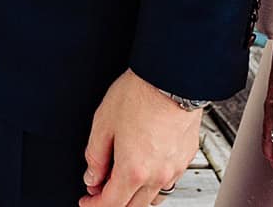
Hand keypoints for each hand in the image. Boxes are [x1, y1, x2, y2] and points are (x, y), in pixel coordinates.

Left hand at [82, 69, 203, 206]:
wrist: (171, 78)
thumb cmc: (140, 94)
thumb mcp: (103, 123)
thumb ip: (95, 156)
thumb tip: (92, 176)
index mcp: (133, 170)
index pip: (111, 204)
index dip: (94, 206)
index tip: (86, 201)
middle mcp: (157, 175)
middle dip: (113, 202)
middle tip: (99, 189)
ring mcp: (174, 168)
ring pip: (152, 197)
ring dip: (134, 195)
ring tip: (120, 178)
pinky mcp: (185, 158)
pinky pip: (167, 181)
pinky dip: (151, 182)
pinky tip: (142, 166)